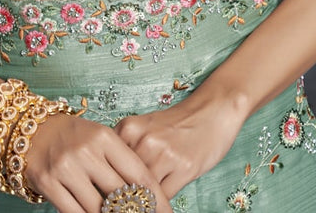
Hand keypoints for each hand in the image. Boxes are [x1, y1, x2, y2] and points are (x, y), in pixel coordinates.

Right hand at [25, 111, 173, 212]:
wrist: (36, 130)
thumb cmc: (76, 138)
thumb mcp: (101, 140)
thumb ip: (121, 164)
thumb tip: (145, 198)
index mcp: (105, 137)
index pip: (138, 174)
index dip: (156, 200)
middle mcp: (86, 151)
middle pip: (120, 195)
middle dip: (136, 212)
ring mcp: (65, 167)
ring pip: (97, 209)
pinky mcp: (47, 182)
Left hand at [113, 90, 248, 199]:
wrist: (211, 111)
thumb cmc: (176, 124)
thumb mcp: (144, 129)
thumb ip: (127, 150)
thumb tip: (110, 183)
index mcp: (128, 128)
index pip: (108, 166)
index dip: (107, 186)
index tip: (104, 197)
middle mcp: (144, 140)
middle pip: (123, 181)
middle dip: (123, 197)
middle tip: (124, 203)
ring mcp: (164, 154)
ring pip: (143, 193)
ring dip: (142, 202)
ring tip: (141, 204)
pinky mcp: (184, 168)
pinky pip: (163, 198)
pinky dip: (159, 204)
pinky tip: (159, 203)